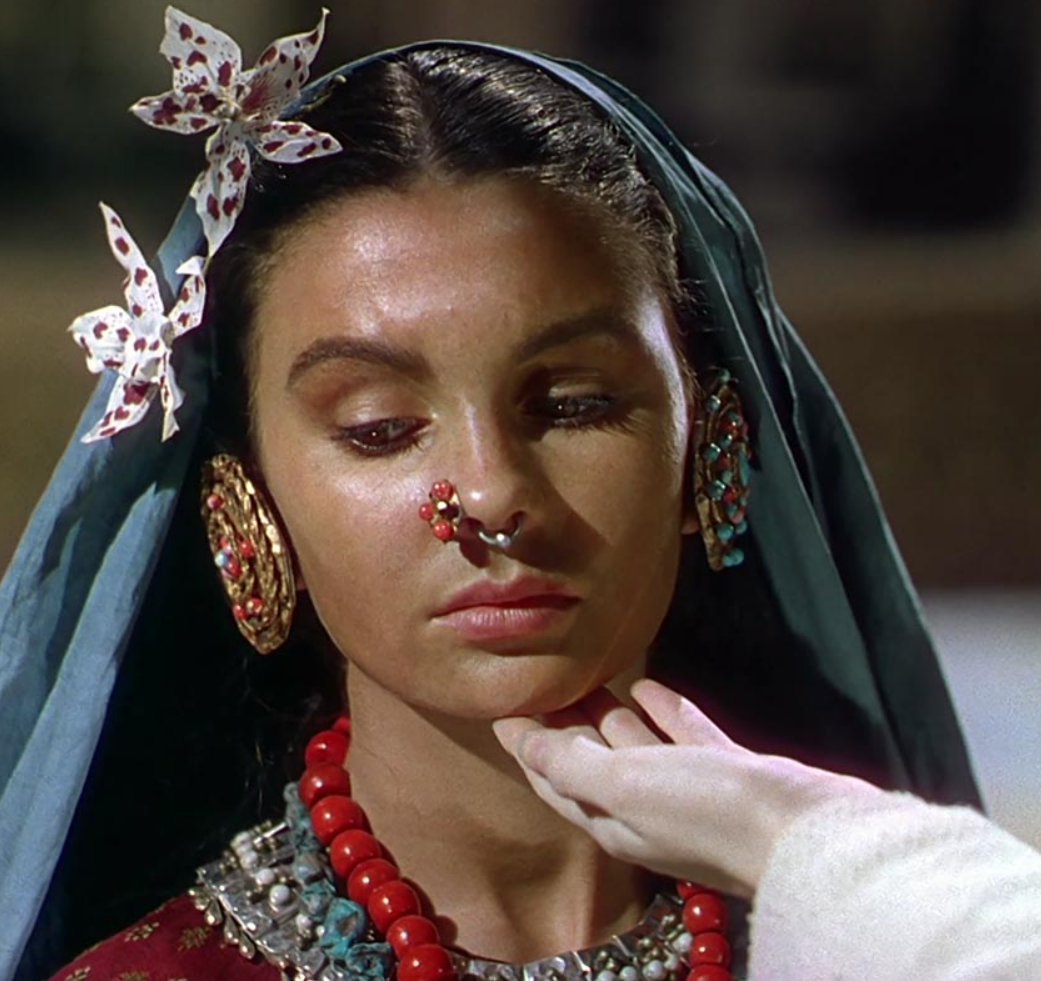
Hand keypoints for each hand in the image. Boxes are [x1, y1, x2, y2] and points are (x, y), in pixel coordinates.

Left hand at [492, 679, 882, 896]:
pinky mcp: (726, 772)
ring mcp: (688, 790)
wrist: (805, 831)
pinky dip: (660, 712)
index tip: (505, 707)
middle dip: (564, 725)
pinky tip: (646, 684)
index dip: (527, 744)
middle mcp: (645, 806)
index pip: (553, 777)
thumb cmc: (708, 812)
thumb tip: (517, 738)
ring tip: (587, 677)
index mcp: (611, 817)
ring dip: (609, 715)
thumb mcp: (623, 786)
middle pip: (591, 759)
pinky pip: (681, 735)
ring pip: (635, 745)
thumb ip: (569, 764)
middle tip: (542, 682)